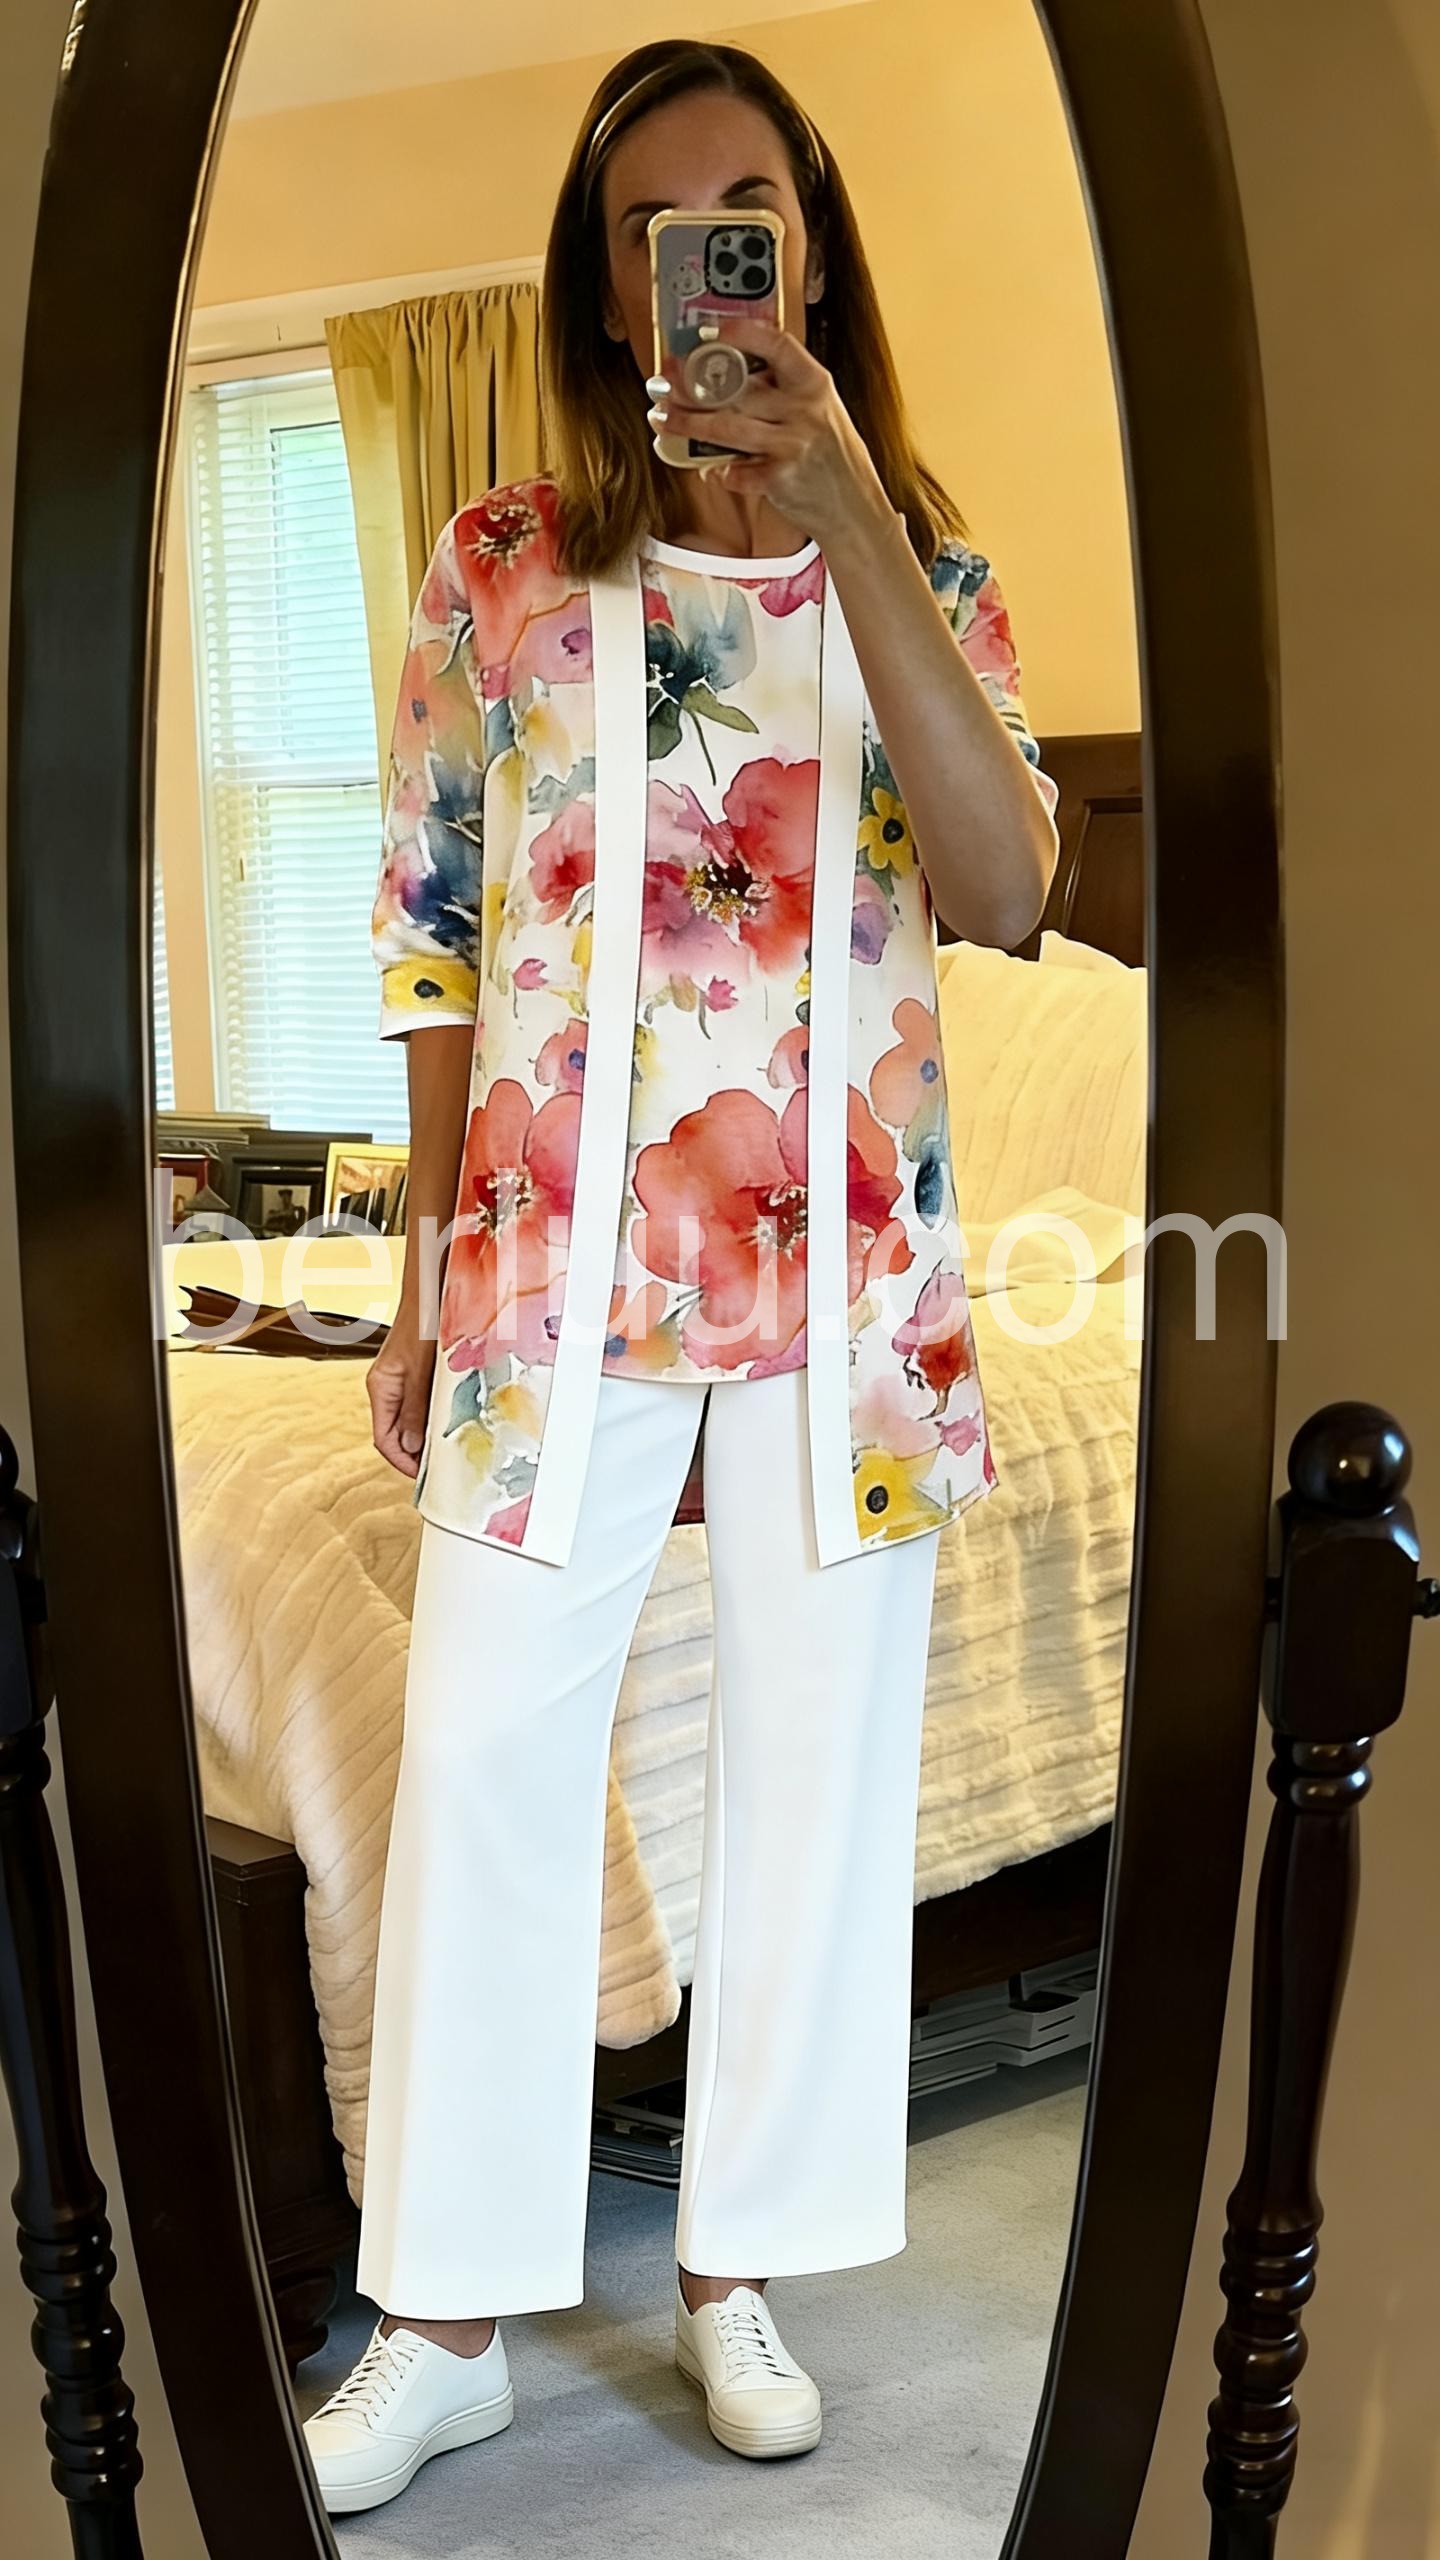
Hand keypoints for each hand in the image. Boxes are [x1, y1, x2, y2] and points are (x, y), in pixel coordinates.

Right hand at [367, 1306, 435, 1477]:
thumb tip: (410, 1447)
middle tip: (443, 1468)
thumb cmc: (423, 1322)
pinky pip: (423, 1406)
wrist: (431, 1292)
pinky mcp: (418, 1375)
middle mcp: (388, 1388)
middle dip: (417, 1453)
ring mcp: (403, 1382)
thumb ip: (415, 1409)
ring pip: (412, 1421)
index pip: (384, 1439)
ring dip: (427, 1436)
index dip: (402, 1462)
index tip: (423, 1477)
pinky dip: (434, 1418)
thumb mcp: (421, 1370)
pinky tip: (453, 1424)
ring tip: (450, 1451)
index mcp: (381, 1388)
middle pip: (397, 1434)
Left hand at [649, 315, 886, 540]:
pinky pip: (736, 471)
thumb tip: (734, 370)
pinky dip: (719, 471)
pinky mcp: (780, 479)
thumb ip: (785, 389)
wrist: (855, 507)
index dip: (743, 333)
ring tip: (664, 418)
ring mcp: (791, 444)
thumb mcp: (822, 409)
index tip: (713, 330)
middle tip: (666, 379)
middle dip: (694, 383)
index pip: (777, 345)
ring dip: (688, 424)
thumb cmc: (833, 456)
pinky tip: (711, 468)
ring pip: (726, 428)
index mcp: (814, 384)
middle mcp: (804, 410)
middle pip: (738, 388)